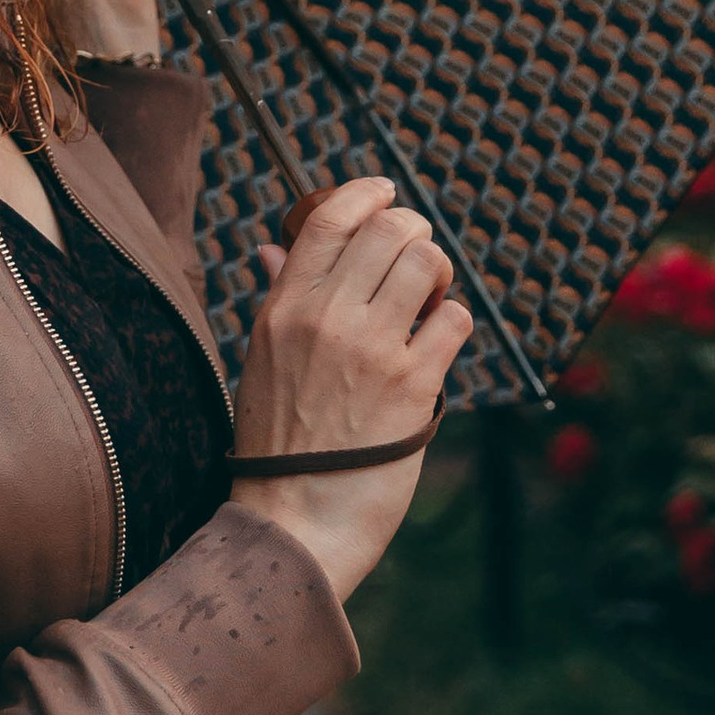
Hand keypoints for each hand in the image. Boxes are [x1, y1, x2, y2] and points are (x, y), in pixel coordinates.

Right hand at [227, 177, 470, 606]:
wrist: (293, 521)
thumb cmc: (277, 443)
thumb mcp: (260, 360)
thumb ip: (277, 297)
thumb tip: (271, 248)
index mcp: (283, 308)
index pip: (329, 218)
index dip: (366, 193)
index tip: (385, 193)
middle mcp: (326, 317)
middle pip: (390, 229)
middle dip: (414, 232)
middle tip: (417, 254)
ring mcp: (372, 348)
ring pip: (428, 262)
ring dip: (439, 272)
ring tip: (430, 296)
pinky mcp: (413, 384)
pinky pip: (455, 317)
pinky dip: (453, 320)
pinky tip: (437, 341)